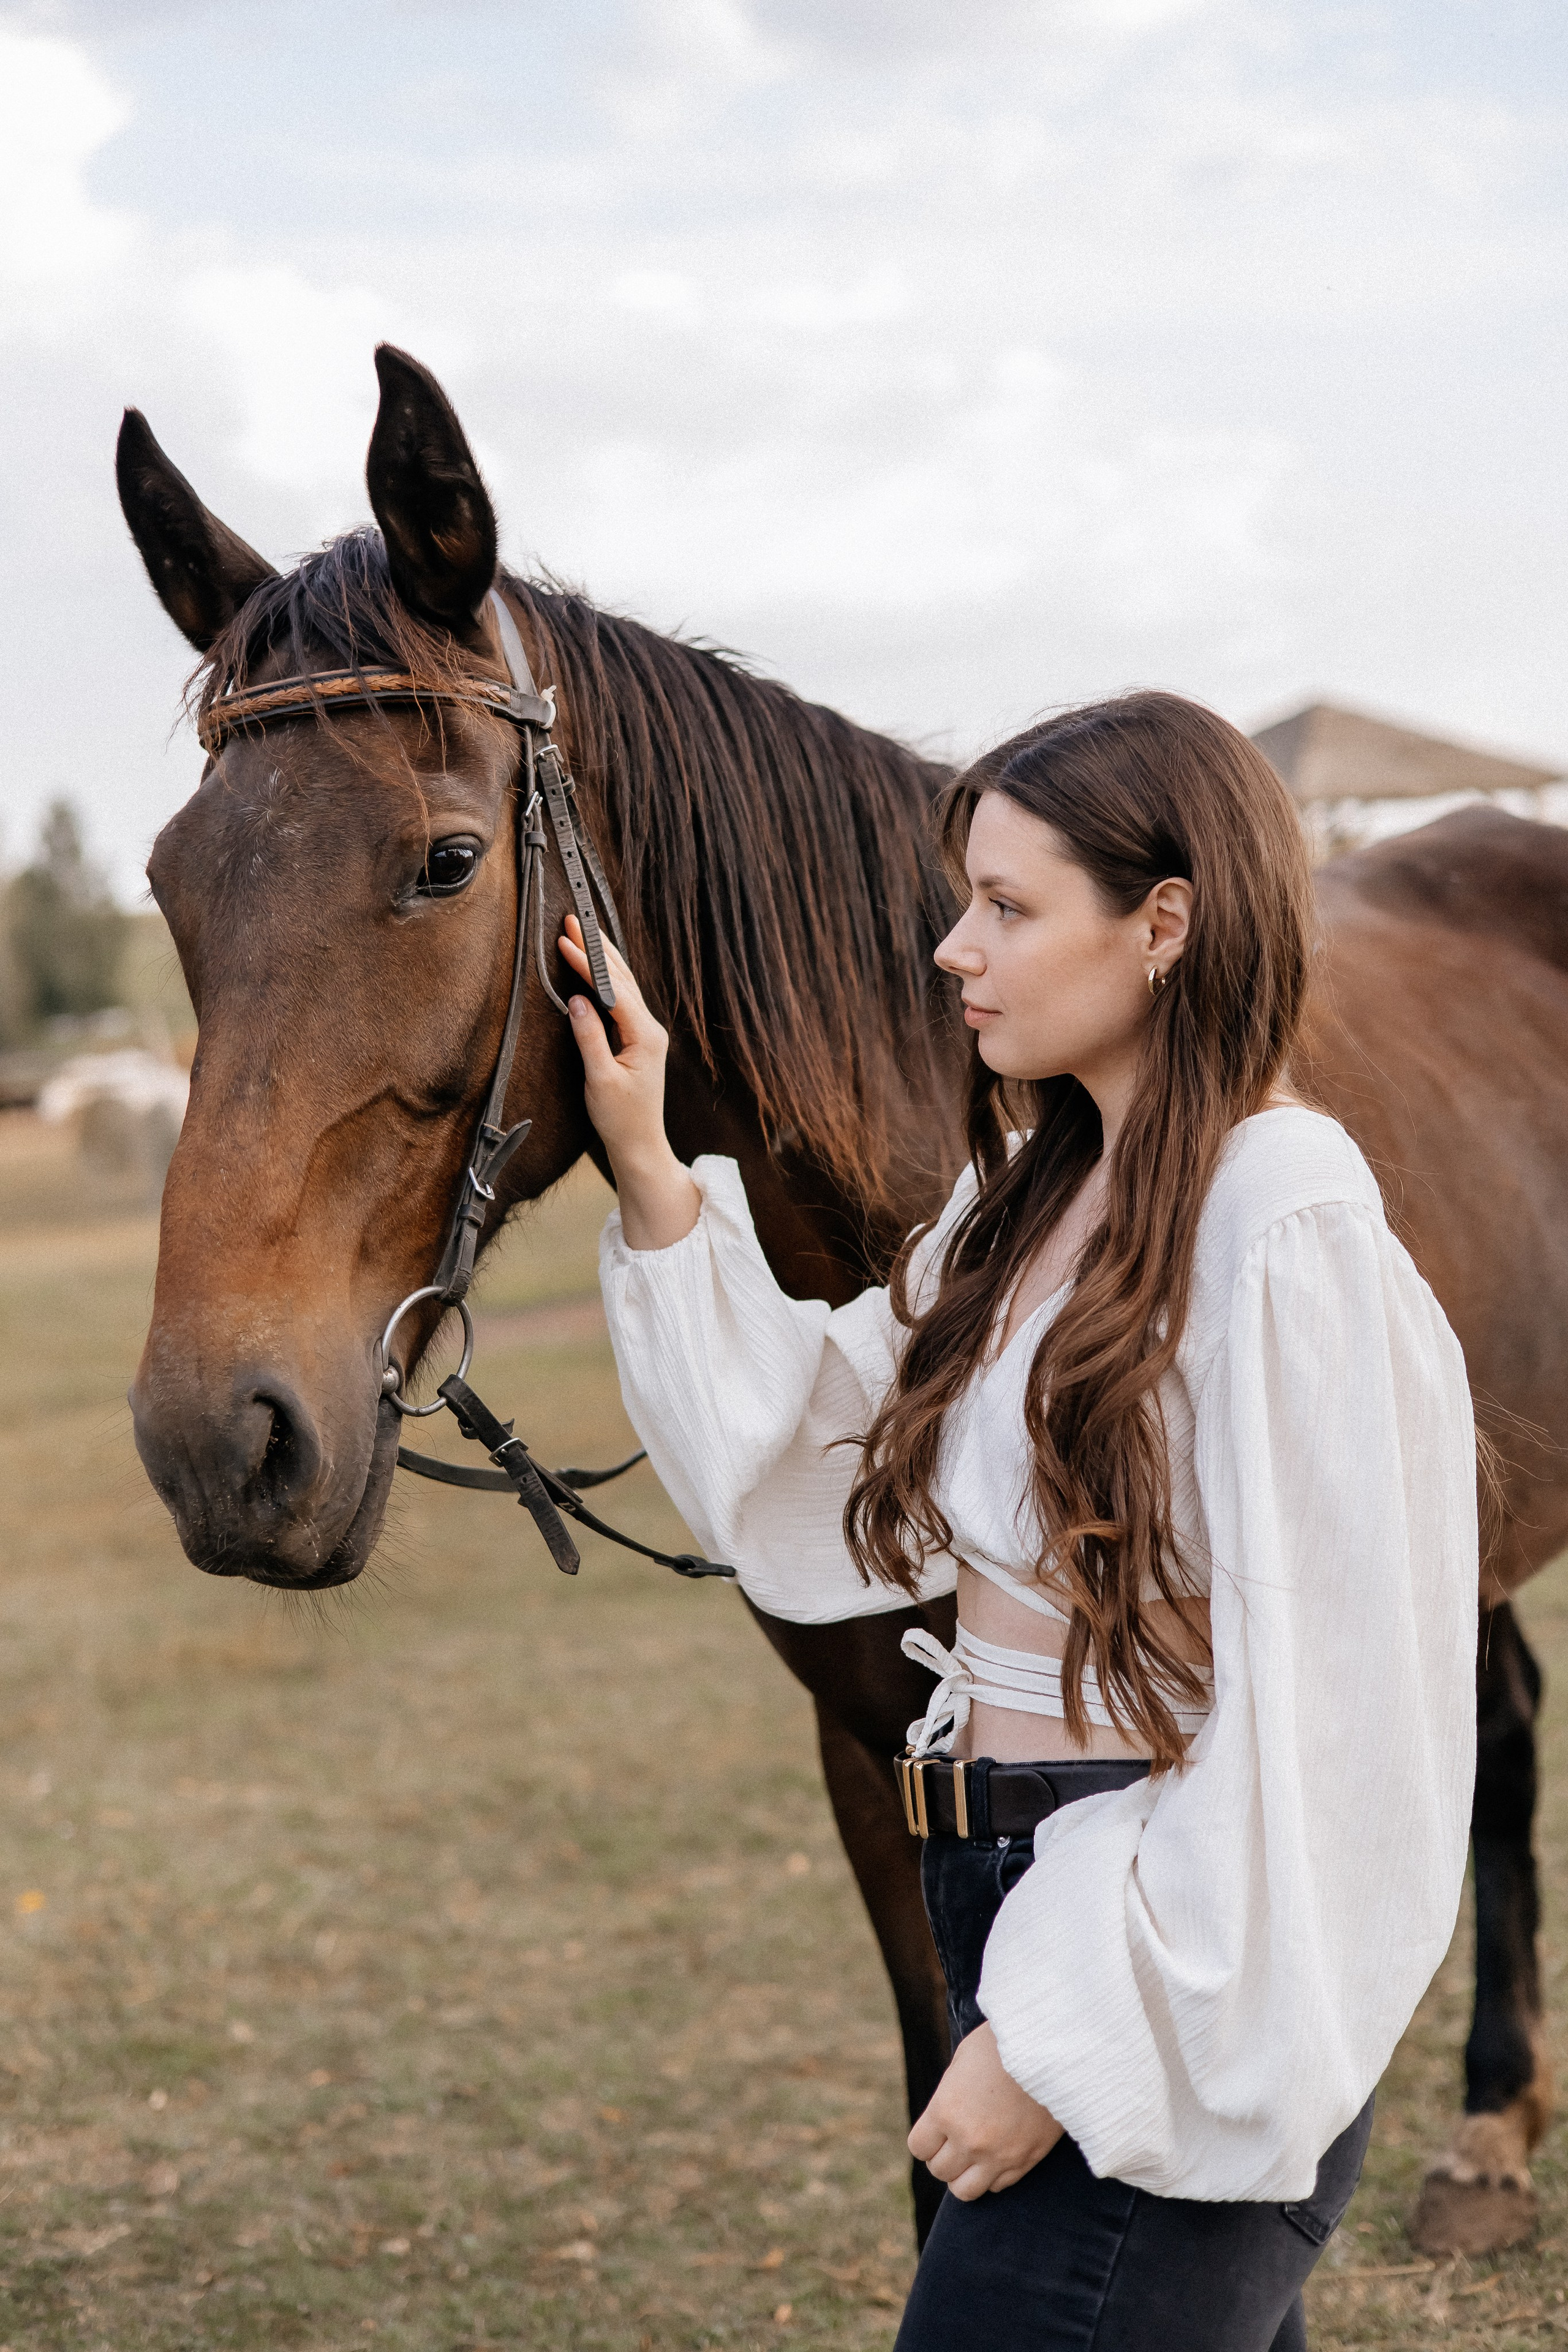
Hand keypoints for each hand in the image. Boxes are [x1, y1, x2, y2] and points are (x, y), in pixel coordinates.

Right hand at [559, 916, 699, 1249]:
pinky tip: (594, 965)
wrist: (640, 1145)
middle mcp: (651, 1029)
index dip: (588, 963)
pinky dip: (606, 978)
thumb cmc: (620, 1119)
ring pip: (624, 985)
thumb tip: (576, 1000)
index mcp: (645, 1036)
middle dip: (597, 947)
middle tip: (574, 919)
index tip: (566, 939)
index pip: (613, 989)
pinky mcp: (638, 1039)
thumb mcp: (599, 1080)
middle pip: (622, 978)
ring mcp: (647, 1033)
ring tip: (582, 931)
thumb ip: (589, 1038)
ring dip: (602, 957)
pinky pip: (621, 999)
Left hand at [908, 2023, 1062, 2199]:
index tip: (936, 2130)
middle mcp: (968, 2140)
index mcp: (946, 2111)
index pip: (919, 2148)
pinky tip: (998, 2153)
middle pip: (940, 2171)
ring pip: (965, 2191)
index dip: (926, 2139)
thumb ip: (949, 2094)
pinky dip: (992, 2175)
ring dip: (964, 2174)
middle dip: (943, 2157)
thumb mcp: (963, 2059)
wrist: (1053, 2048)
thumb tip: (943, 2115)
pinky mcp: (1026, 2161)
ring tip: (973, 2154)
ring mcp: (998, 2155)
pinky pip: (998, 2186)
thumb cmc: (1003, 2045)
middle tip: (955, 2140)